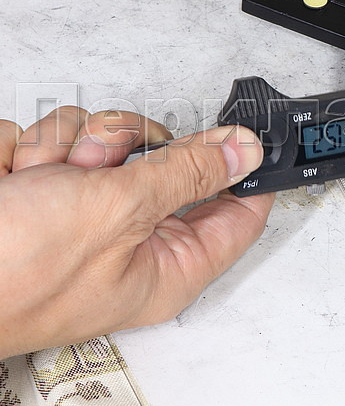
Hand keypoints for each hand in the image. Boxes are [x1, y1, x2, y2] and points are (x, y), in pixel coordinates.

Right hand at [0, 107, 274, 358]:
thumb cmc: (9, 272)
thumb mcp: (118, 212)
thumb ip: (187, 173)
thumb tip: (246, 152)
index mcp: (167, 265)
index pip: (239, 214)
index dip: (250, 171)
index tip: (258, 133)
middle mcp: (131, 237)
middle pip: (174, 160)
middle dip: (132, 150)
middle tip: (101, 167)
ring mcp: (87, 206)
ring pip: (116, 138)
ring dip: (76, 148)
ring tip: (43, 181)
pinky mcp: (48, 181)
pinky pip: (67, 134)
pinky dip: (37, 147)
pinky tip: (15, 175)